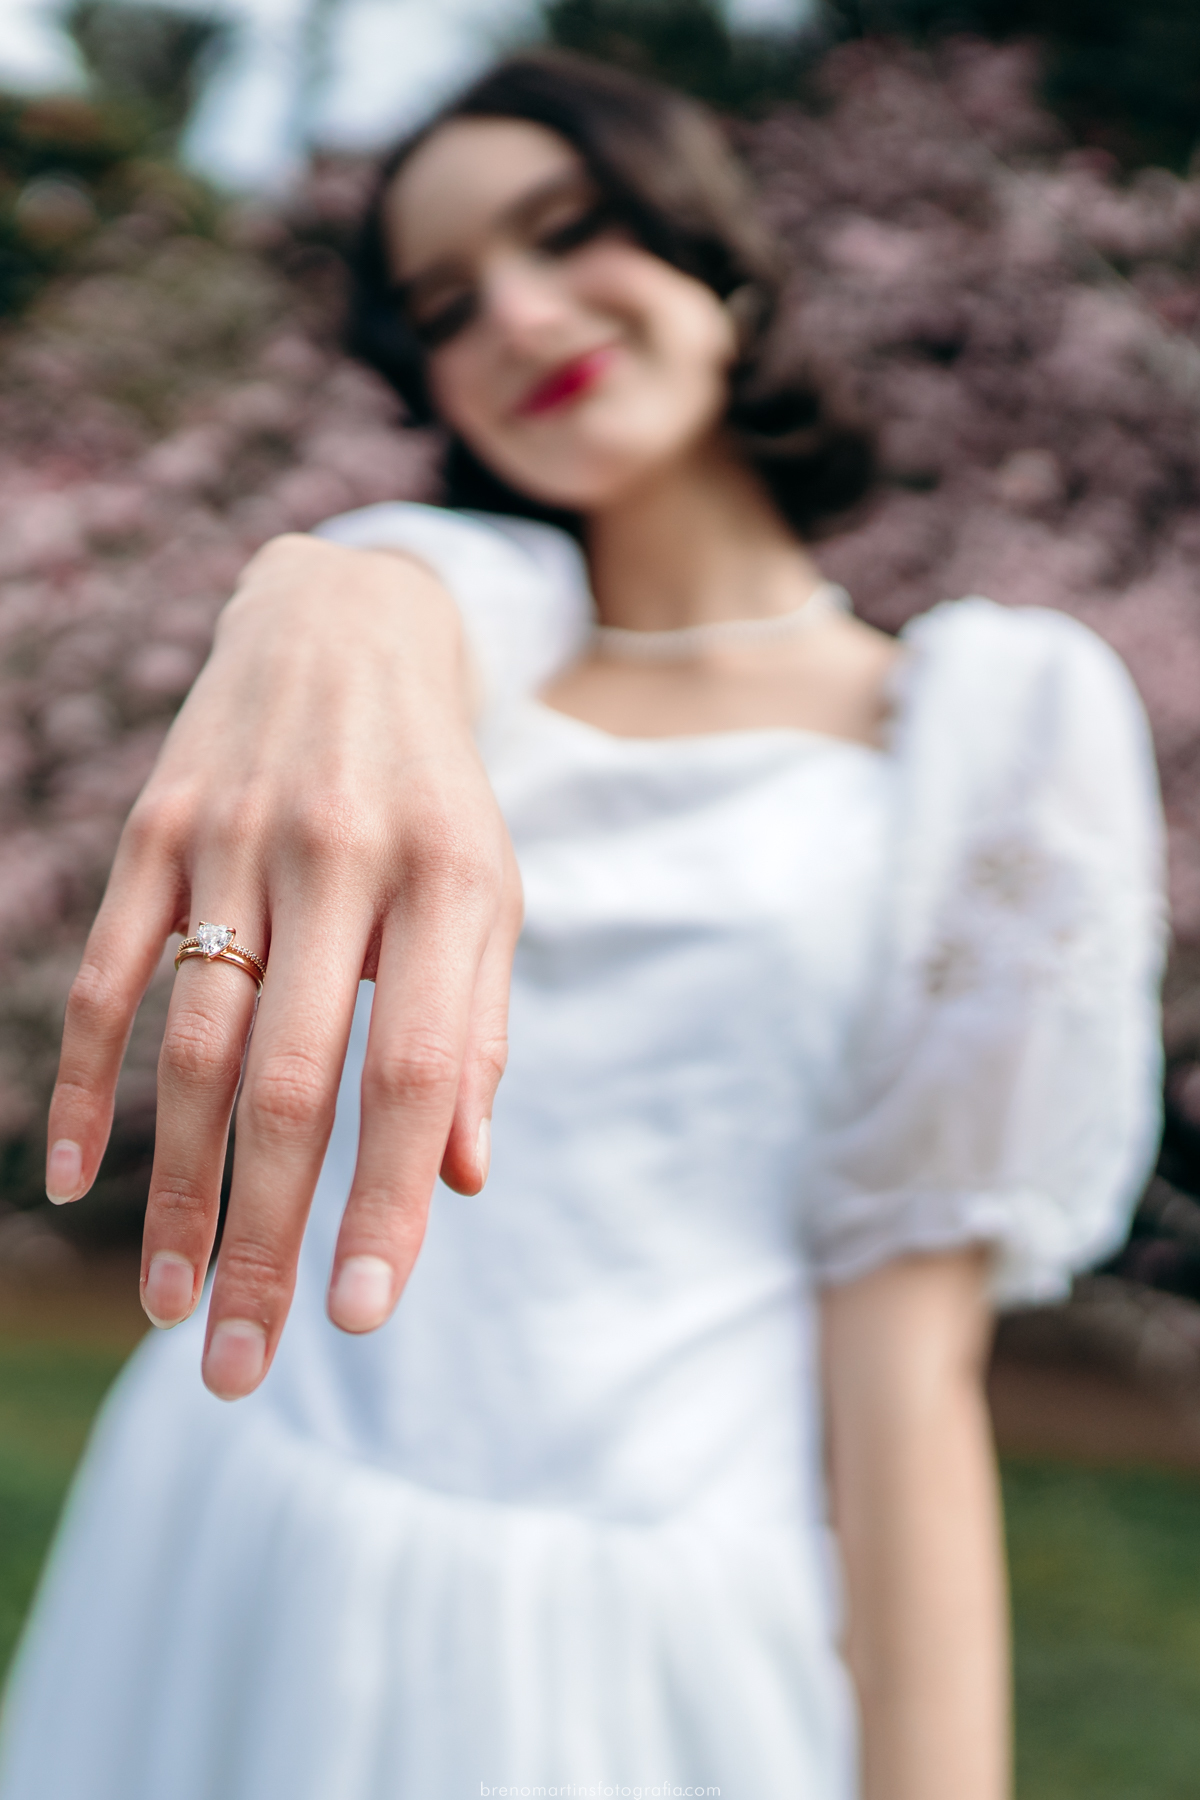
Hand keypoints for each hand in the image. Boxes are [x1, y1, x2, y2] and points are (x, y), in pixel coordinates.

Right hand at [46, 533, 522, 1398]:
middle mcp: (342, 862)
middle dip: (264, 1236)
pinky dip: (88, 1081)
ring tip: (170, 1303)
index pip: (420, 1071)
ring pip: (191, 1045)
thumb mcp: (491, 893)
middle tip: (238, 1364)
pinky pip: (110, 975)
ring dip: (174, 1188)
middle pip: (293, 1082)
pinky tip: (76, 1178)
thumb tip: (464, 1179)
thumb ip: (480, 1028)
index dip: (391, 1200)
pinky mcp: (157, 831)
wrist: (346, 627)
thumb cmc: (435, 793)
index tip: (363, 1317)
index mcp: (452, 886)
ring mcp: (236, 843)